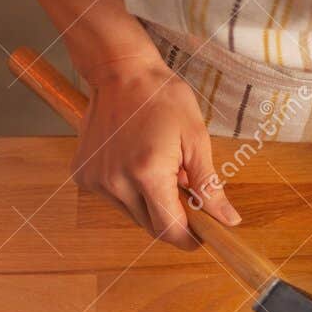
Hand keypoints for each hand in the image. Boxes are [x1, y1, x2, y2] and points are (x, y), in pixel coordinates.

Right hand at [73, 57, 239, 248]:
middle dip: (173, 217)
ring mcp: (96, 180)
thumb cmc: (163, 99)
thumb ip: (209, 186)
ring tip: (159, 168)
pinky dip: (130, 191)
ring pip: (133, 214)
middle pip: (151, 226)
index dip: (189, 239)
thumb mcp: (196, 139)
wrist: (121, 72)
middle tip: (185, 191)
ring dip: (150, 203)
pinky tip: (136, 163)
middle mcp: (116, 182)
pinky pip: (115, 199)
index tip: (202, 235)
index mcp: (147, 173)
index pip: (169, 229)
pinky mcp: (83, 175)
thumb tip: (228, 220)